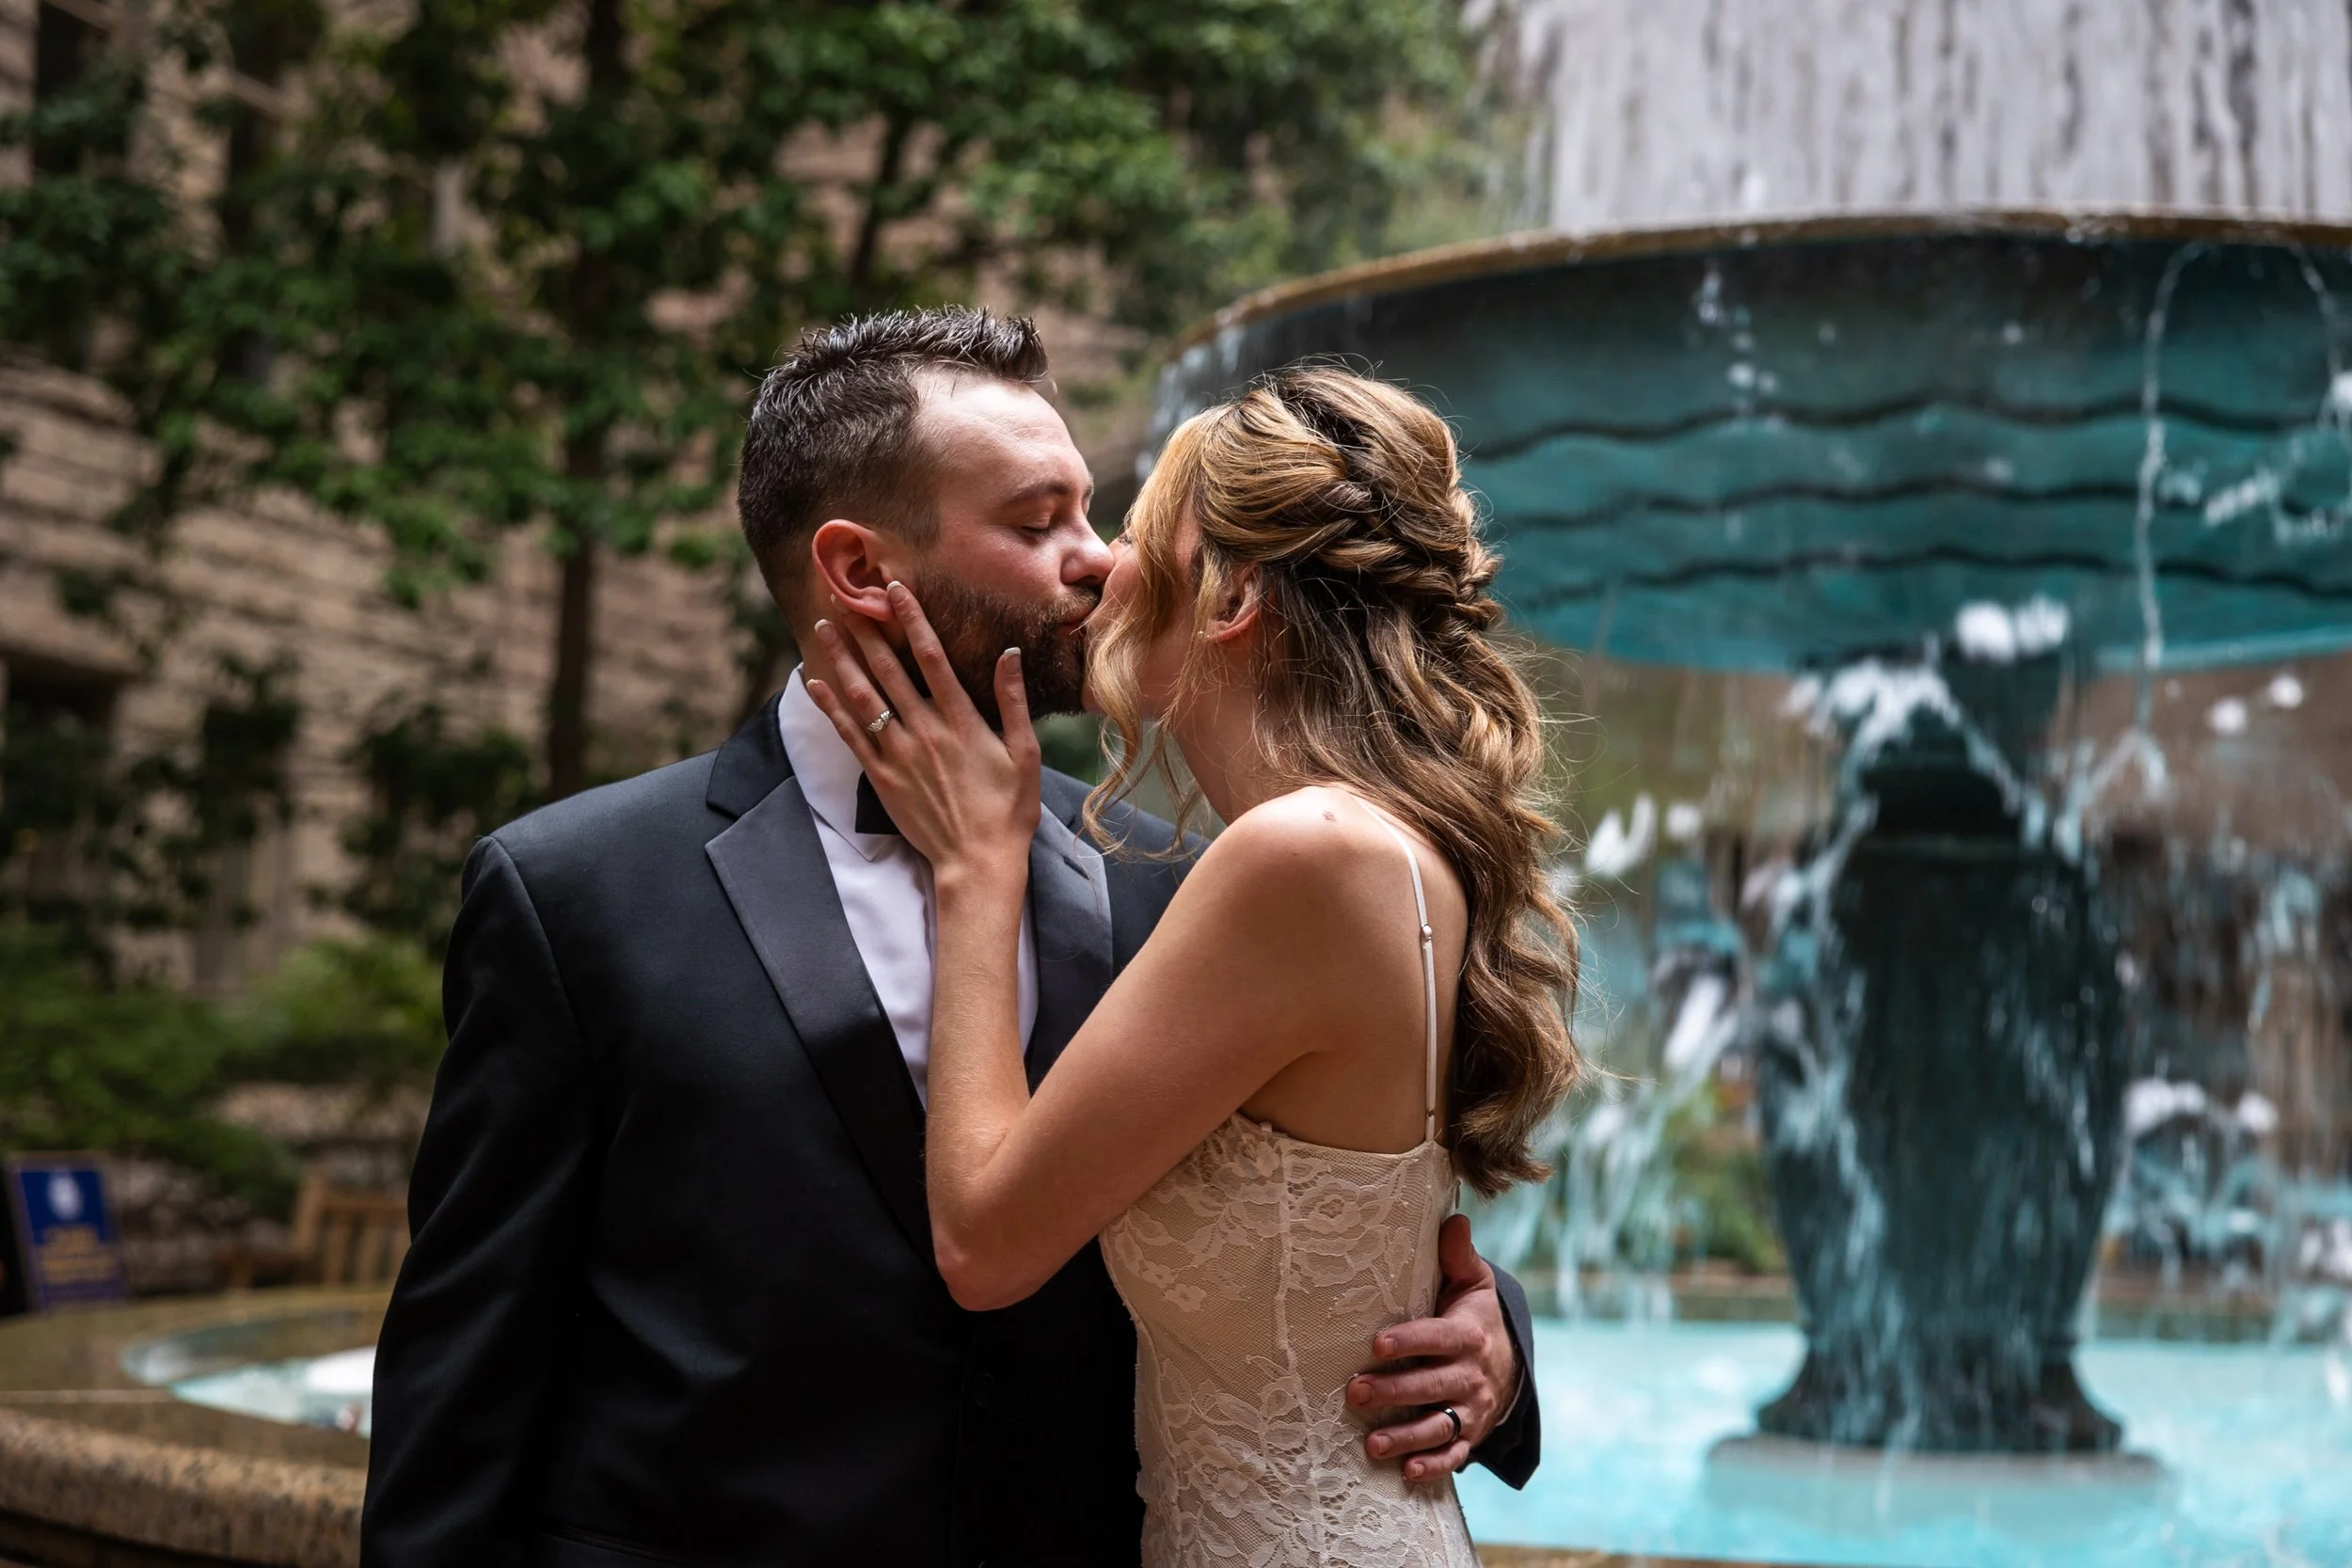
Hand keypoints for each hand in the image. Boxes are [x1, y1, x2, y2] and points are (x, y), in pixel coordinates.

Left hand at [806, 583, 1041, 891]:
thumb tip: (1009, 654)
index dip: (912, 620)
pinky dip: (831, 707)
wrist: (977, 862)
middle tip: (845, 597)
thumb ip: (1013, 702)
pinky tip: (815, 682)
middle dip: (866, 630)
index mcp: (961, 721)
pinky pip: (850, 735)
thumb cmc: (1008, 810)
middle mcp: (924, 731)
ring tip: (825, 627)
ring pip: (864, 697)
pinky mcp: (881, 778)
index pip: (932, 657)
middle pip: (888, 669)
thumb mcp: (1025, 754)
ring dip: (842, 658)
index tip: (895, 590)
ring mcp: (898, 754)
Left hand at [1349, 1214, 1520, 1480]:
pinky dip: (1433, 1465)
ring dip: (1407, 1436)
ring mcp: (1470, 1409)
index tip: (1377, 1343)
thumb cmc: (1475, 1316)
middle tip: (1355, 1392)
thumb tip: (1453, 1218)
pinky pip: (1454, 1454)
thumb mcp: (1475, 1283)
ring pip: (1439, 1425)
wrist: (1509, 1364)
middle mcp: (1471, 1375)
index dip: (1409, 1340)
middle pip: (1433, 1385)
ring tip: (1373, 1444)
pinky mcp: (1469, 1435)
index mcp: (1468, 1334)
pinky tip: (1407, 1472)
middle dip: (1395, 1391)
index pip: (1438, 1337)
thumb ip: (1459, 1256)